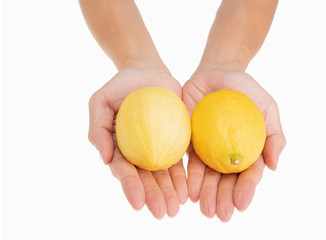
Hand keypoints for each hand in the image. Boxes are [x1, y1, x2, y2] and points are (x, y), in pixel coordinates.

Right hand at [88, 67, 187, 218]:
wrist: (147, 72)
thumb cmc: (120, 86)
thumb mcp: (100, 102)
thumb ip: (98, 129)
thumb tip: (104, 159)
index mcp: (118, 147)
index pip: (124, 170)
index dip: (130, 186)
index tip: (138, 203)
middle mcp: (138, 152)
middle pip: (145, 178)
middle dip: (153, 196)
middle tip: (163, 213)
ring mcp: (157, 148)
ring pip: (164, 174)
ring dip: (169, 193)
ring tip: (176, 209)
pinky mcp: (175, 140)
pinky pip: (180, 160)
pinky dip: (183, 177)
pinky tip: (187, 191)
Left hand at [183, 70, 285, 220]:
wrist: (217, 72)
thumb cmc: (246, 90)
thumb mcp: (267, 107)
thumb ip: (275, 136)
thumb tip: (273, 166)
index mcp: (248, 149)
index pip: (249, 173)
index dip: (246, 189)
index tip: (242, 204)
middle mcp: (227, 153)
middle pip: (226, 180)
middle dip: (223, 198)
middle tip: (220, 215)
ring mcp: (207, 148)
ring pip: (207, 176)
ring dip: (206, 194)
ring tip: (204, 209)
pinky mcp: (189, 141)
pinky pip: (188, 161)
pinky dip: (189, 177)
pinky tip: (189, 191)